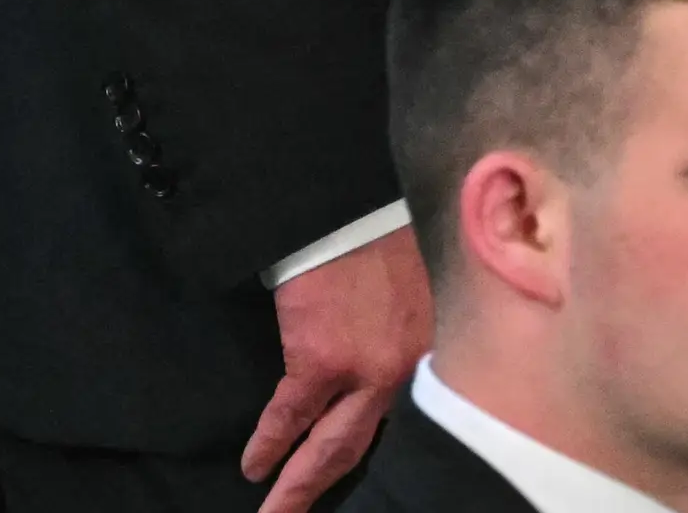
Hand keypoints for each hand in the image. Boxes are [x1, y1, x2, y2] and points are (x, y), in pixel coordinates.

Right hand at [242, 224, 430, 511]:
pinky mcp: (320, 361)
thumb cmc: (382, 241)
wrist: (350, 206)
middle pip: (364, 447)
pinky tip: (254, 463)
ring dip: (298, 483)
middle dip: (330, 485)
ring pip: (329, 448)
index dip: (385, 458)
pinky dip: (269, 443)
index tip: (372, 487)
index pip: (412, 425)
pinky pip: (287, 417)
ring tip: (275, 509)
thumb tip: (386, 370)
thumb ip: (408, 338)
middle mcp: (406, 372)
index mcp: (432, 354)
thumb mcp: (415, 294)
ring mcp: (364, 371)